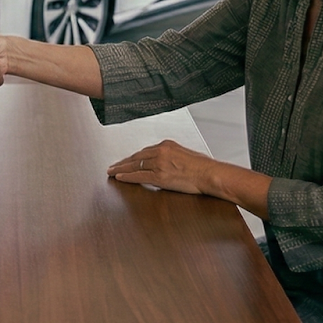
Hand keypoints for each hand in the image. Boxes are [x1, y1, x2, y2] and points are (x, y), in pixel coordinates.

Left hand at [107, 140, 272, 216]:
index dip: (133, 157)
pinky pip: (138, 176)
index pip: (145, 151)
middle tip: (112, 165)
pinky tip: (119, 177)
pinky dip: (127, 176)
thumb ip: (174, 156)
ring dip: (121, 169)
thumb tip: (169, 163)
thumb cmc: (204, 167)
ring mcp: (159, 163)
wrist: (211, 174)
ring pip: (134, 165)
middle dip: (123, 161)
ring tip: (111, 171)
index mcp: (167, 144)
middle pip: (136, 156)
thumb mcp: (187, 155)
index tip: (126, 160)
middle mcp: (161, 151)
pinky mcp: (159, 175)